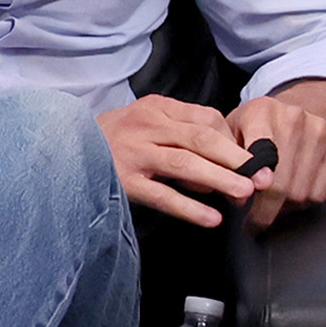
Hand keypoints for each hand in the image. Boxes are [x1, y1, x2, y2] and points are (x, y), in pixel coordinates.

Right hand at [97, 94, 272, 226]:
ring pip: (185, 164)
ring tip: (244, 194)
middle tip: (262, 177)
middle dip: (236, 159)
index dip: (233, 141)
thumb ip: (181, 135)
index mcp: (158, 108)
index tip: (254, 160)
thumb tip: (222, 166)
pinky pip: (162, 195)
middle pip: (201, 139)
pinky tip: (210, 218)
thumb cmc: (115, 139)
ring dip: (219, 179)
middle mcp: (147, 125)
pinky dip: (189, 207)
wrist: (63, 147)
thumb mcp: (147, 123)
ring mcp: (134, 153)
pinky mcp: (123, 182)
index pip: (206, 118)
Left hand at [227, 81, 325, 231]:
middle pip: (281, 184)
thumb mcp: (232, 133)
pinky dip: (305, 202)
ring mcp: (321, 130)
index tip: (244, 204)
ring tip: (274, 203)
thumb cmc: (258, 127)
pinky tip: (294, 193)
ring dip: (285, 208)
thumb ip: (227, 161)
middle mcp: (294, 118)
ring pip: (301, 194)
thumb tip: (236, 196)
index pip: (260, 155)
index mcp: (261, 112)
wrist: (300, 106)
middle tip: (254, 223)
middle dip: (265, 211)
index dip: (255, 184)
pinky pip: (321, 193)